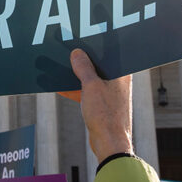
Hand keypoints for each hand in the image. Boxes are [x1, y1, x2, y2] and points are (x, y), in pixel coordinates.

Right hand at [67, 48, 132, 162]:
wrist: (109, 144)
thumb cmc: (106, 115)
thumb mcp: (91, 86)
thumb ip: (83, 67)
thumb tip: (77, 53)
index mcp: (122, 74)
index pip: (110, 52)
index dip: (97, 44)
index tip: (83, 37)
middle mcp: (118, 82)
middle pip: (98, 65)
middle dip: (83, 60)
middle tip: (68, 50)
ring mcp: (110, 94)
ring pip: (91, 79)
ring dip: (77, 75)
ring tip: (61, 66)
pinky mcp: (102, 105)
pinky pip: (87, 92)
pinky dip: (76, 89)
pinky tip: (59, 85)